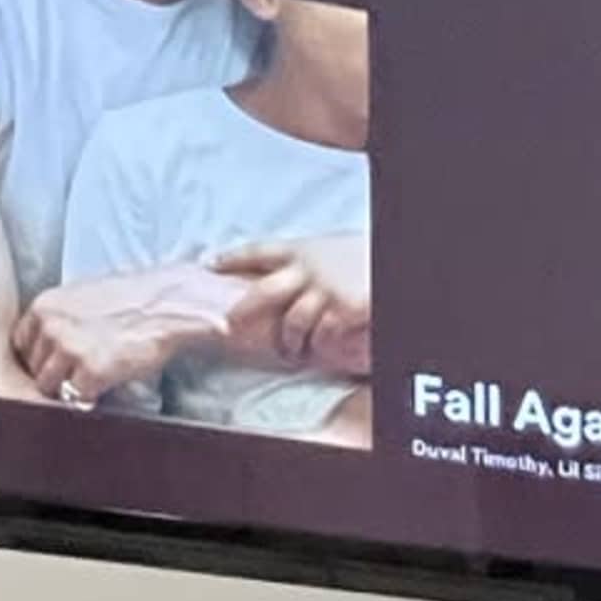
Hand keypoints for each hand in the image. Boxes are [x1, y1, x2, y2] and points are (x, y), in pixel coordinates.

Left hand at [10, 264, 241, 401]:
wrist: (167, 304)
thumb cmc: (131, 299)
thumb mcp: (81, 296)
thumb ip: (58, 317)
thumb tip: (48, 342)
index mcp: (45, 306)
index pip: (21, 344)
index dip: (38, 358)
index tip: (55, 365)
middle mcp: (50, 326)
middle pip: (33, 367)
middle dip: (52, 375)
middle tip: (75, 378)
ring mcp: (68, 350)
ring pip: (48, 387)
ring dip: (66, 391)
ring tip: (87, 387)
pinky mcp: (91, 372)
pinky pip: (75, 399)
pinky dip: (87, 400)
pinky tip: (101, 391)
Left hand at [208, 233, 370, 376]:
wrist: (389, 257)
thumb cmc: (364, 253)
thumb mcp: (331, 247)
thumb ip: (309, 261)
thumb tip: (294, 274)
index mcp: (302, 248)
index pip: (259, 251)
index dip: (232, 258)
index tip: (210, 264)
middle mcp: (307, 269)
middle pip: (264, 292)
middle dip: (243, 310)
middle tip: (229, 326)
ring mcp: (324, 292)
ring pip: (293, 323)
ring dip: (289, 343)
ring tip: (289, 353)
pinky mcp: (342, 312)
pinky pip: (323, 337)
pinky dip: (321, 347)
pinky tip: (320, 352)